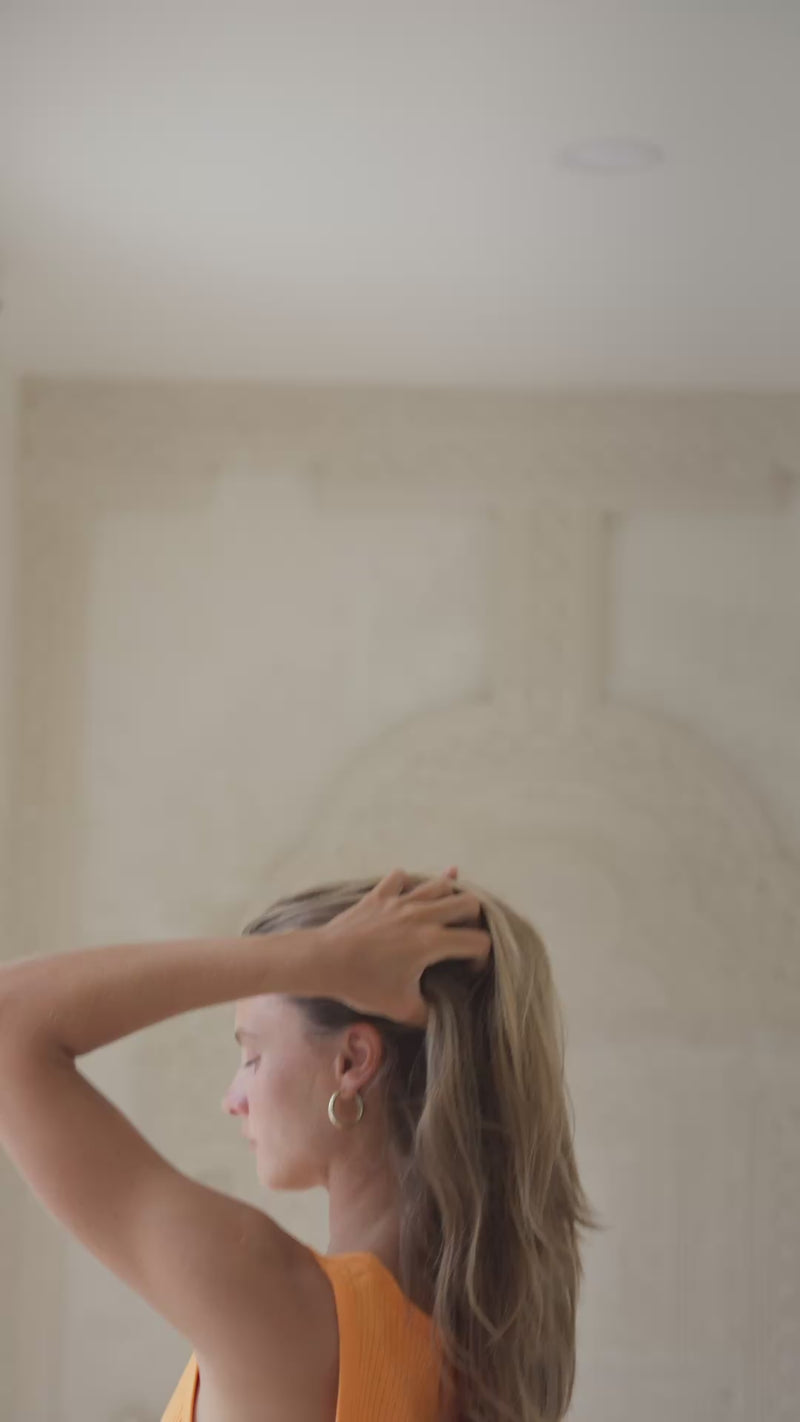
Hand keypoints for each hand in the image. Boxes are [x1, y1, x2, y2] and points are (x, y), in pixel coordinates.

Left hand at [318, 867, 491, 1027]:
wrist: (323, 960)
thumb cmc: (363, 984)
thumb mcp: (401, 1009)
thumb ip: (429, 1014)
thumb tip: (440, 1015)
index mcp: (433, 942)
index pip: (478, 941)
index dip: (482, 957)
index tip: (469, 970)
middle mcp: (423, 915)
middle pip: (468, 903)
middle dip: (474, 920)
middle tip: (462, 938)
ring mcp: (400, 900)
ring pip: (439, 884)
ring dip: (448, 897)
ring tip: (443, 914)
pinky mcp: (379, 895)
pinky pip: (401, 877)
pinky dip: (408, 884)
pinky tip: (406, 898)